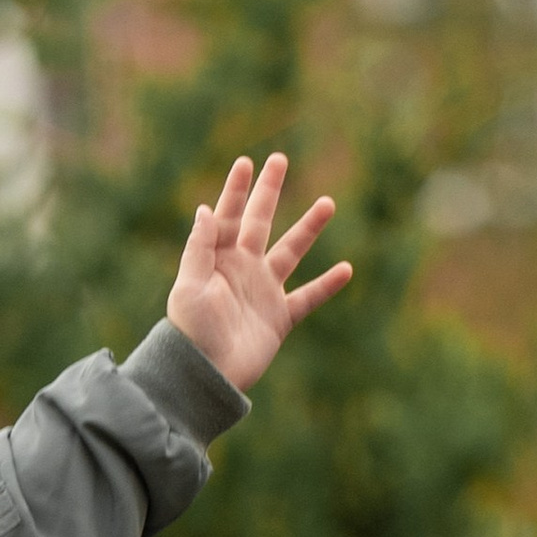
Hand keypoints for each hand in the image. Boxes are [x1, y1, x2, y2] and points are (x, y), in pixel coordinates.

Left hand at [165, 152, 348, 391]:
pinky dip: (327, 285)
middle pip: (259, 221)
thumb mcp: (190, 288)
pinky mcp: (278, 318)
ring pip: (290, 251)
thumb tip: (205, 210)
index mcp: (218, 260)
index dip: (237, 190)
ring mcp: (262, 292)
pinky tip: (346, 269)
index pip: (229, 216)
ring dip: (308, 228)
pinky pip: (308, 298)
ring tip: (328, 202)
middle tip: (278, 160)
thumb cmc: (192, 333)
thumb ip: (199, 248)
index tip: (246, 162)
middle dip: (268, 191)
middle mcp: (242, 269)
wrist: (207, 376)